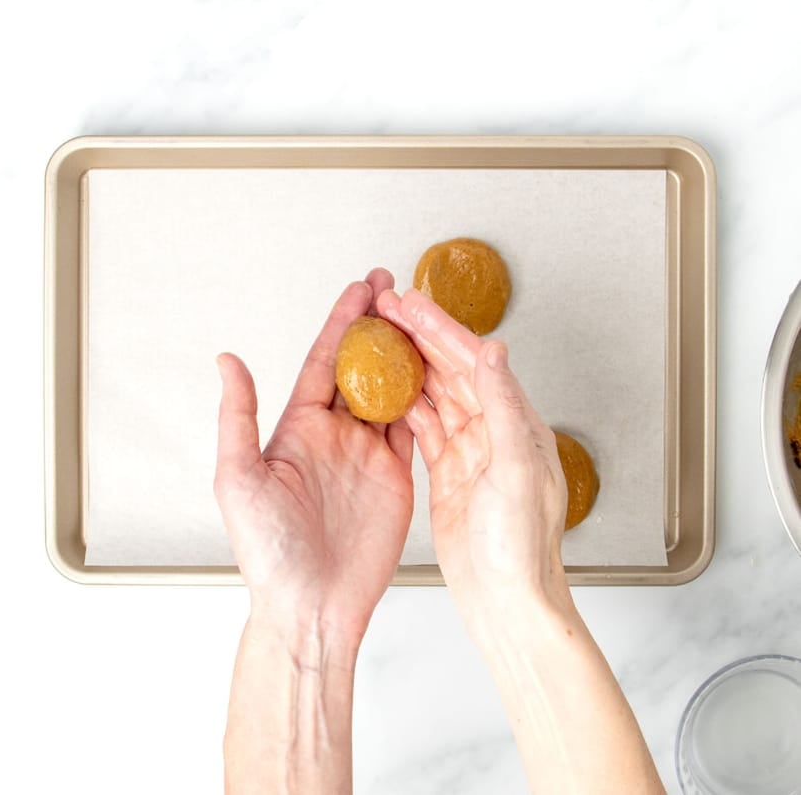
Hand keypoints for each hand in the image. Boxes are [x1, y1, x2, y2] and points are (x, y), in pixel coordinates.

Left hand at [214, 269, 413, 646]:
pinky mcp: (394, 476)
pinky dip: (425, 398)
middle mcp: (333, 435)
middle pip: (362, 367)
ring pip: (391, 390)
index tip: (361, 290)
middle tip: (397, 290)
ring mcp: (366, 454)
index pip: (325, 361)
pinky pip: (413, 427)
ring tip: (422, 320)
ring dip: (406, 354)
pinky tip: (435, 372)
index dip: (343, 323)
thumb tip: (227, 360)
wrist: (310, 607)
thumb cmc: (268, 551)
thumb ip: (238, 417)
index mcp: (297, 428)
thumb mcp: (239, 478)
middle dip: (379, 327)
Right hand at [377, 287, 571, 641]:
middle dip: (420, 336)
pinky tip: (390, 389)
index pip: (474, 362)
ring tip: (384, 337)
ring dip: (411, 364)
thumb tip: (494, 351)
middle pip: (452, 370)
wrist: (507, 601)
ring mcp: (470, 452)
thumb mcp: (515, 471)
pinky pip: (426, 427)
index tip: (411, 304)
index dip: (440, 329)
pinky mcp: (450, 474)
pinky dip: (407, 404)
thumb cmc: (521, 548)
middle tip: (389, 308)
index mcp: (515, 424)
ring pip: (437, 394)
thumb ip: (503, 407)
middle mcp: (494, 432)